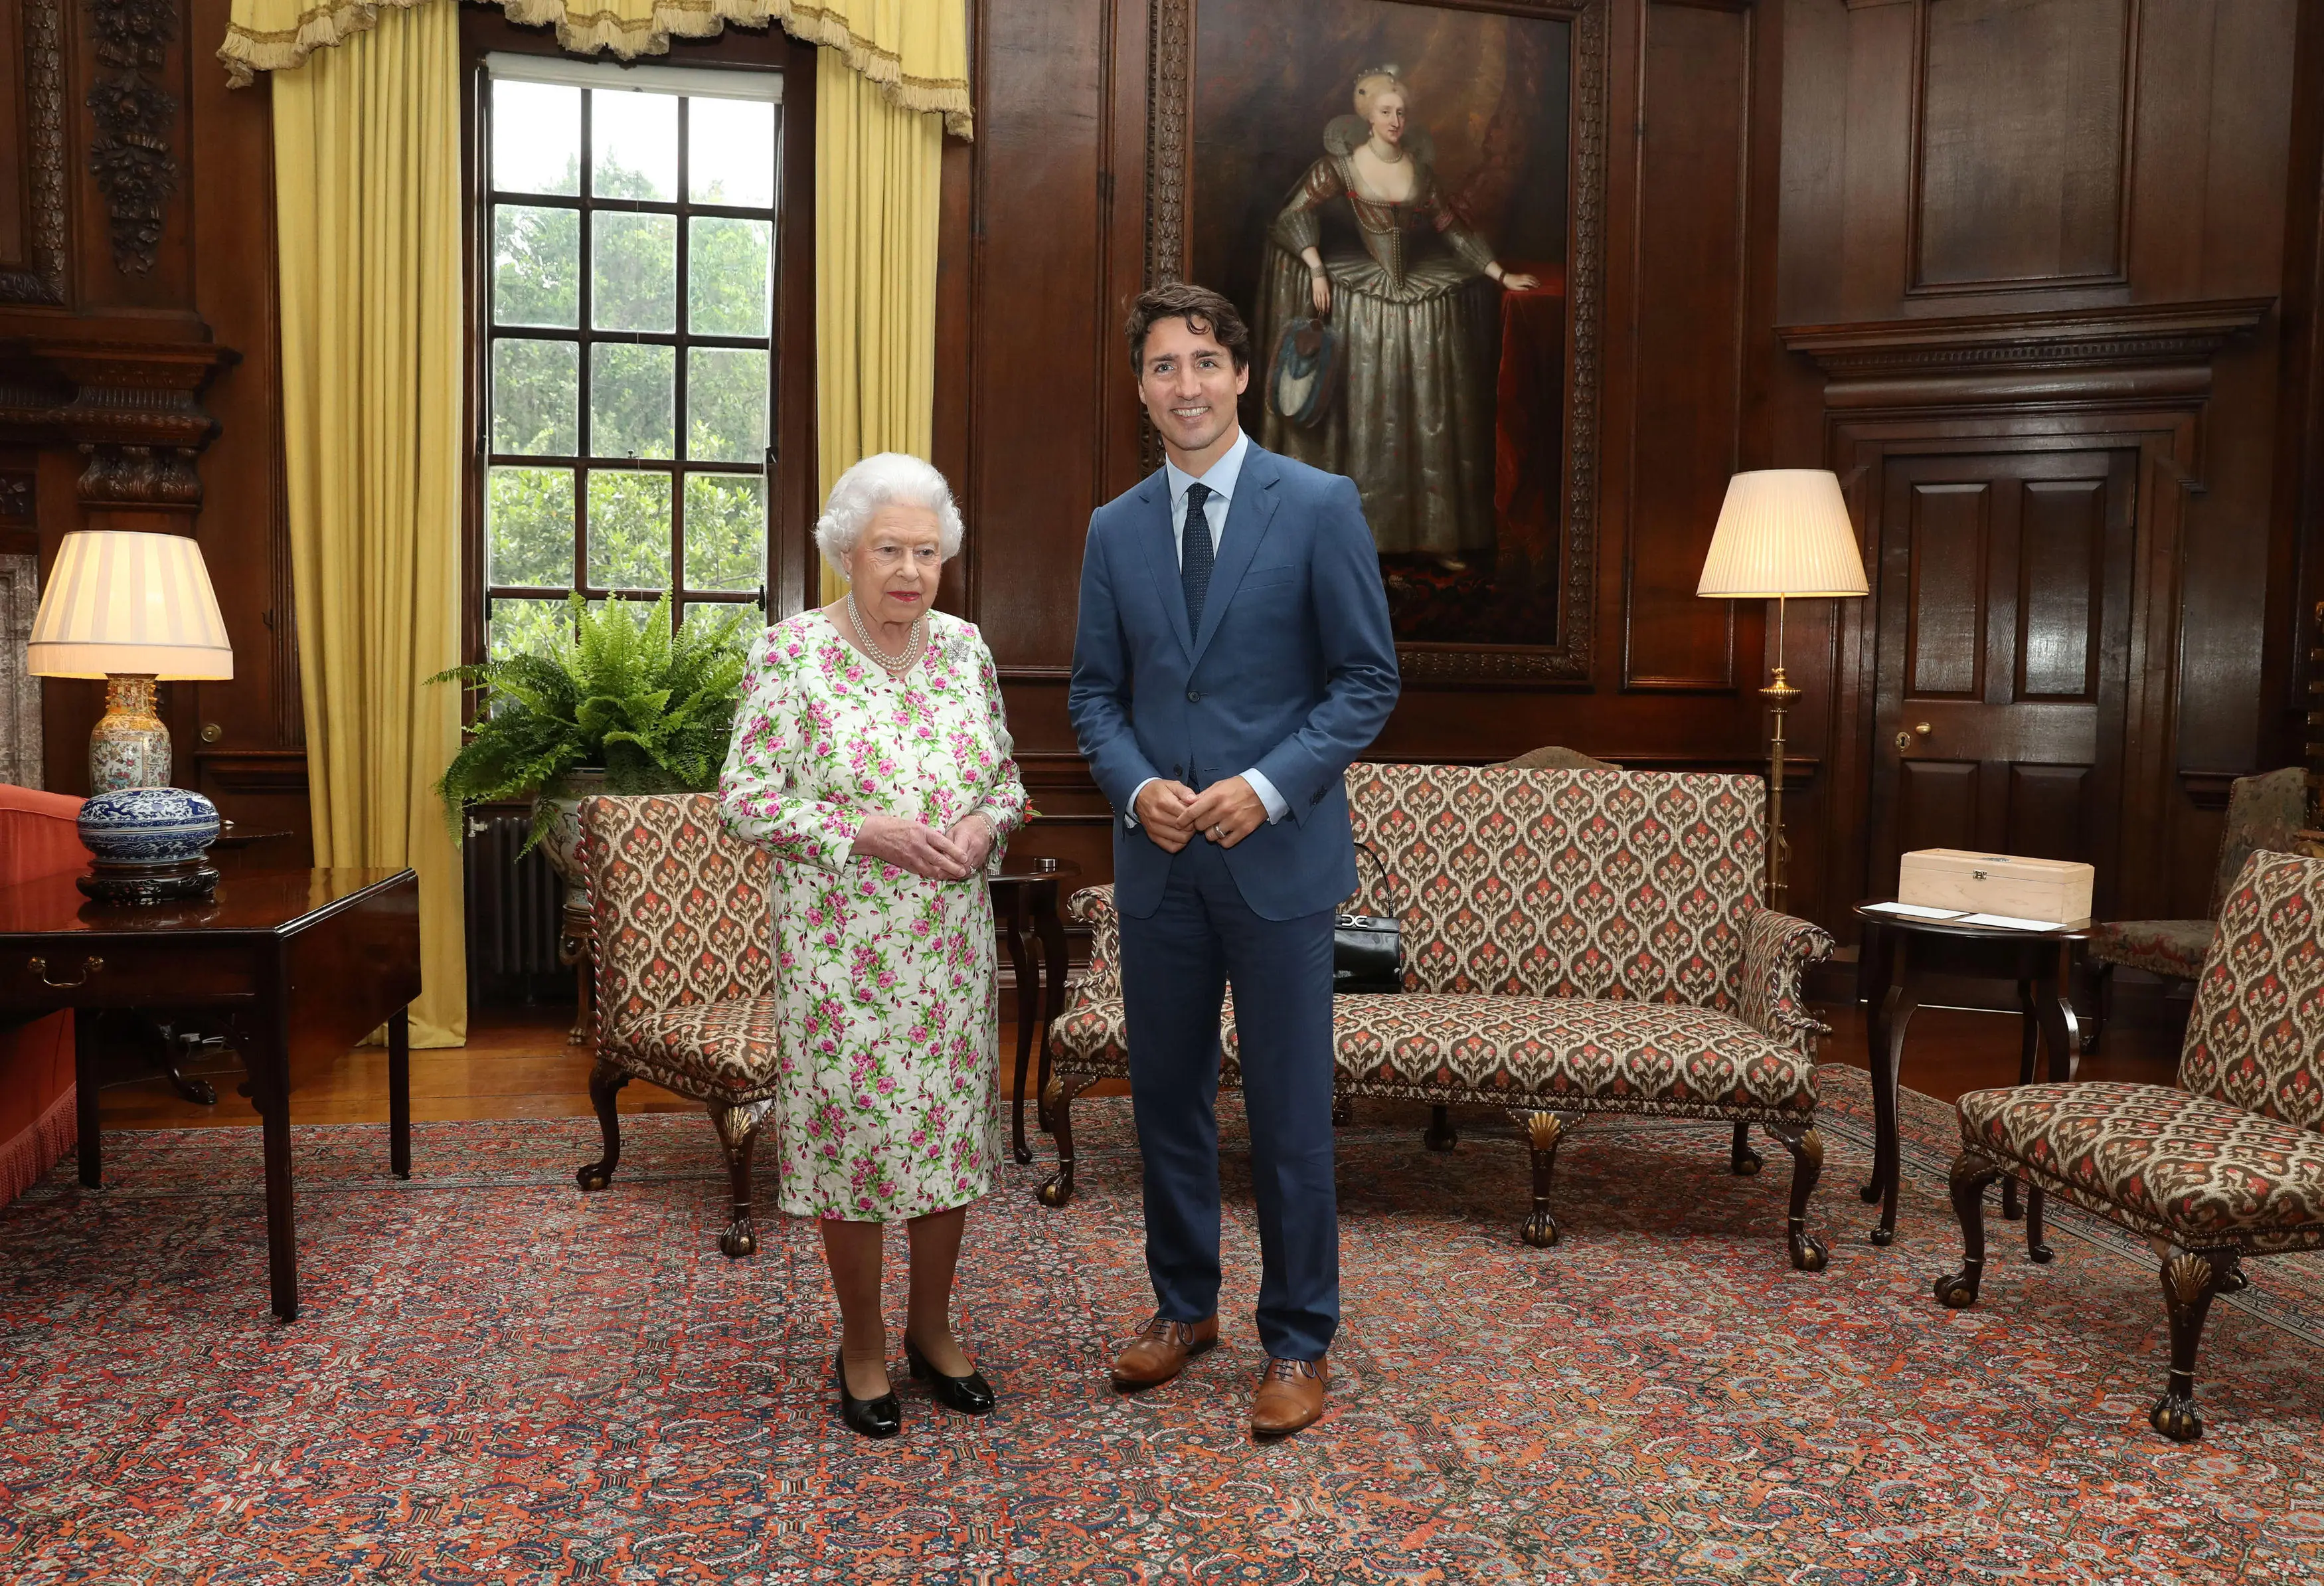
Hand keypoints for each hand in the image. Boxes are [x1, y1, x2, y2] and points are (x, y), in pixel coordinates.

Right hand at [851, 814, 974, 880]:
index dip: (956, 852)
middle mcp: (918, 846)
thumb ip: (927, 835)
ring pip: (931, 870)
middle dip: (953, 868)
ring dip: (942, 874)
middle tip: (963, 872)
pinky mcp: (905, 865)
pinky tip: (936, 875)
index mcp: (922, 832)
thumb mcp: (914, 824)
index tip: (965, 857)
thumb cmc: (893, 826)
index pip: (943, 843)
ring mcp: (911, 857)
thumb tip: (941, 843)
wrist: (873, 834)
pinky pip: (920, 871)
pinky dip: (929, 874)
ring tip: (951, 876)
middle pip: (940, 860)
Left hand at [944, 812, 994, 871]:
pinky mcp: (981, 861)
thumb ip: (945, 845)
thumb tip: (936, 857)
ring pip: (967, 870)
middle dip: (950, 871)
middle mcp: (975, 848)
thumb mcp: (952, 832)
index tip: (939, 868)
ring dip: (955, 874)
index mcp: (965, 837)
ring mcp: (979, 856)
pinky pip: (971, 871)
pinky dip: (962, 873)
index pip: (957, 854)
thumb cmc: (965, 828)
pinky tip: (954, 874)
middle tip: (940, 875)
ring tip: (945, 875)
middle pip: (963, 865)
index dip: (948, 862)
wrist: (983, 827)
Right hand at [1134, 779, 1198, 853]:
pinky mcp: (1153, 836)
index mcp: (1163, 802)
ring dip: (1188, 834)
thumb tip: (1195, 800)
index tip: (1195, 811)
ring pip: (1181, 839)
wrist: (1139, 795)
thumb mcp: (1172, 784)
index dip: (1195, 813)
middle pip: (1185, 827)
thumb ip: (1185, 791)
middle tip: (1193, 819)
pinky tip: (1180, 835)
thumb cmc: (1159, 790)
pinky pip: (1171, 847)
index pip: (1186, 814)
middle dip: (1193, 824)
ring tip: (1188, 827)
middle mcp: (1157, 816)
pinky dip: (1179, 844)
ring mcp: (1154, 828)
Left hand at [1184, 776, 1265, 849]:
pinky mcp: (1244, 830)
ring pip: (1211, 836)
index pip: (1193, 811)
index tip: (1179, 823)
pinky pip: (1225, 843)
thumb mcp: (1219, 785)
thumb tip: (1187, 804)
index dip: (1183, 819)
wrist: (1264, 790)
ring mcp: (1235, 821)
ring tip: (1215, 826)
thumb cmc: (1239, 786)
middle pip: (1200, 825)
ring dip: (1210, 833)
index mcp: (1216, 796)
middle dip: (1198, 824)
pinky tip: (1224, 833)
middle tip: (1203, 821)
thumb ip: (1203, 796)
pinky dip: (1222, 840)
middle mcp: (1224, 809)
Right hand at [1309, 273, 1331, 313]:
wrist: (1318, 274)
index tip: (1328, 310)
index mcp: (1327, 290)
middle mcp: (1322, 292)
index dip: (1328, 305)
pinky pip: (1315, 299)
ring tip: (1320, 310)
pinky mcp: (1314, 291)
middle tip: (1324, 312)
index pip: (1328, 300)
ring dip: (1319, 306)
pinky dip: (1316, 303)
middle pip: (1323, 302)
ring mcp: (1318, 292)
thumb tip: (1328, 298)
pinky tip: (1316, 306)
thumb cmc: (1324, 279)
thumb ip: (1328, 291)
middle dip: (1323, 308)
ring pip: (1319, 301)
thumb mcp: (1328, 285)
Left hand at [1499, 271, 1539, 290]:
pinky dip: (1531, 276)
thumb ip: (1522, 289)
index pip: (1530, 283)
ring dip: (1534, 278)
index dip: (1534, 285)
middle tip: (1539, 284)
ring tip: (1538, 281)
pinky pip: (1528, 274)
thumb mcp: (1515, 288)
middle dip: (1535, 282)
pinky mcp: (1521, 274)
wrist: (1506, 277)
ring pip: (1530, 276)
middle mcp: (1523, 278)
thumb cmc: (1510, 284)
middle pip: (1531, 279)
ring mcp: (1522, 276)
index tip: (1537, 286)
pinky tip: (1532, 277)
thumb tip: (1528, 289)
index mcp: (1522, 281)